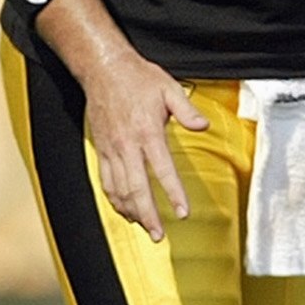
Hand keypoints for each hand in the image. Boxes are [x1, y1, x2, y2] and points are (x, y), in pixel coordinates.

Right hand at [74, 43, 207, 241]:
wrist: (102, 69)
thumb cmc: (137, 78)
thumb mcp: (168, 88)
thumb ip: (187, 110)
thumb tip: (203, 126)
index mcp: (147, 132)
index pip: (162, 170)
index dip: (173, 194)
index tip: (182, 213)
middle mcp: (127, 145)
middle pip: (137, 188)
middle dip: (148, 215)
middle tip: (159, 235)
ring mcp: (112, 149)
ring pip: (119, 189)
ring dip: (131, 212)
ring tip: (145, 229)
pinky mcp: (101, 150)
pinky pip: (106, 181)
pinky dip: (114, 200)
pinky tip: (124, 211)